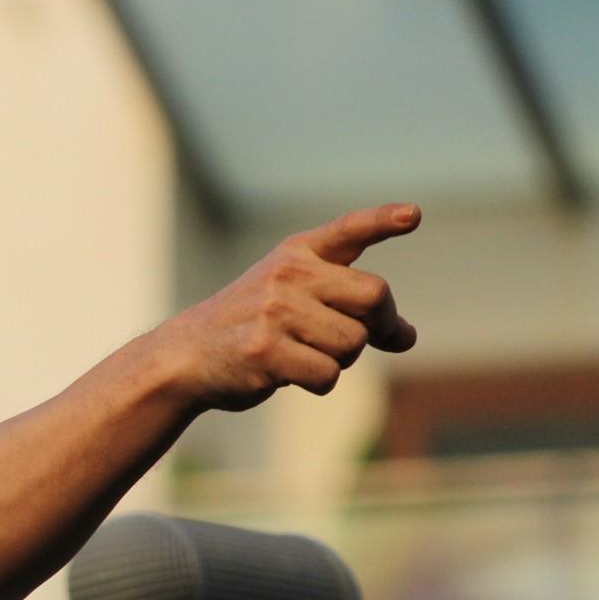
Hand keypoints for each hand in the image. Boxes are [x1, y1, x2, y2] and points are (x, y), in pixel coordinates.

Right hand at [146, 203, 420, 412]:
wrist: (186, 355)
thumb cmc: (252, 328)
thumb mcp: (295, 300)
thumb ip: (348, 307)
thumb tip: (408, 337)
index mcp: (296, 253)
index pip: (348, 230)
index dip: (382, 220)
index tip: (412, 216)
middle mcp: (287, 273)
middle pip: (375, 296)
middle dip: (379, 325)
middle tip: (358, 340)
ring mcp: (274, 310)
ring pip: (353, 343)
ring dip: (339, 360)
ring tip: (301, 354)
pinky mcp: (265, 349)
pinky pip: (328, 375)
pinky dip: (318, 383)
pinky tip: (286, 373)